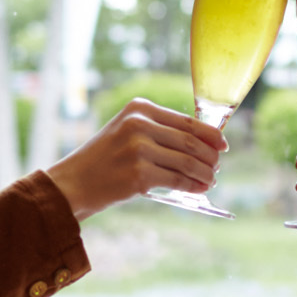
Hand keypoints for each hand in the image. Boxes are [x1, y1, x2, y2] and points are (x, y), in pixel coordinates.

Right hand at [47, 99, 225, 220]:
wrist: (73, 183)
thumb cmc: (104, 159)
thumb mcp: (126, 132)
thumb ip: (158, 131)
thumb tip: (202, 142)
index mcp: (139, 108)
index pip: (185, 120)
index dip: (210, 134)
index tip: (223, 144)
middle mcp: (139, 124)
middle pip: (190, 141)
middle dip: (210, 155)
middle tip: (217, 166)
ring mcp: (139, 150)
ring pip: (187, 161)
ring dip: (205, 172)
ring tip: (211, 179)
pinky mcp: (139, 175)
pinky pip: (177, 180)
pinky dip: (193, 185)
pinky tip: (199, 189)